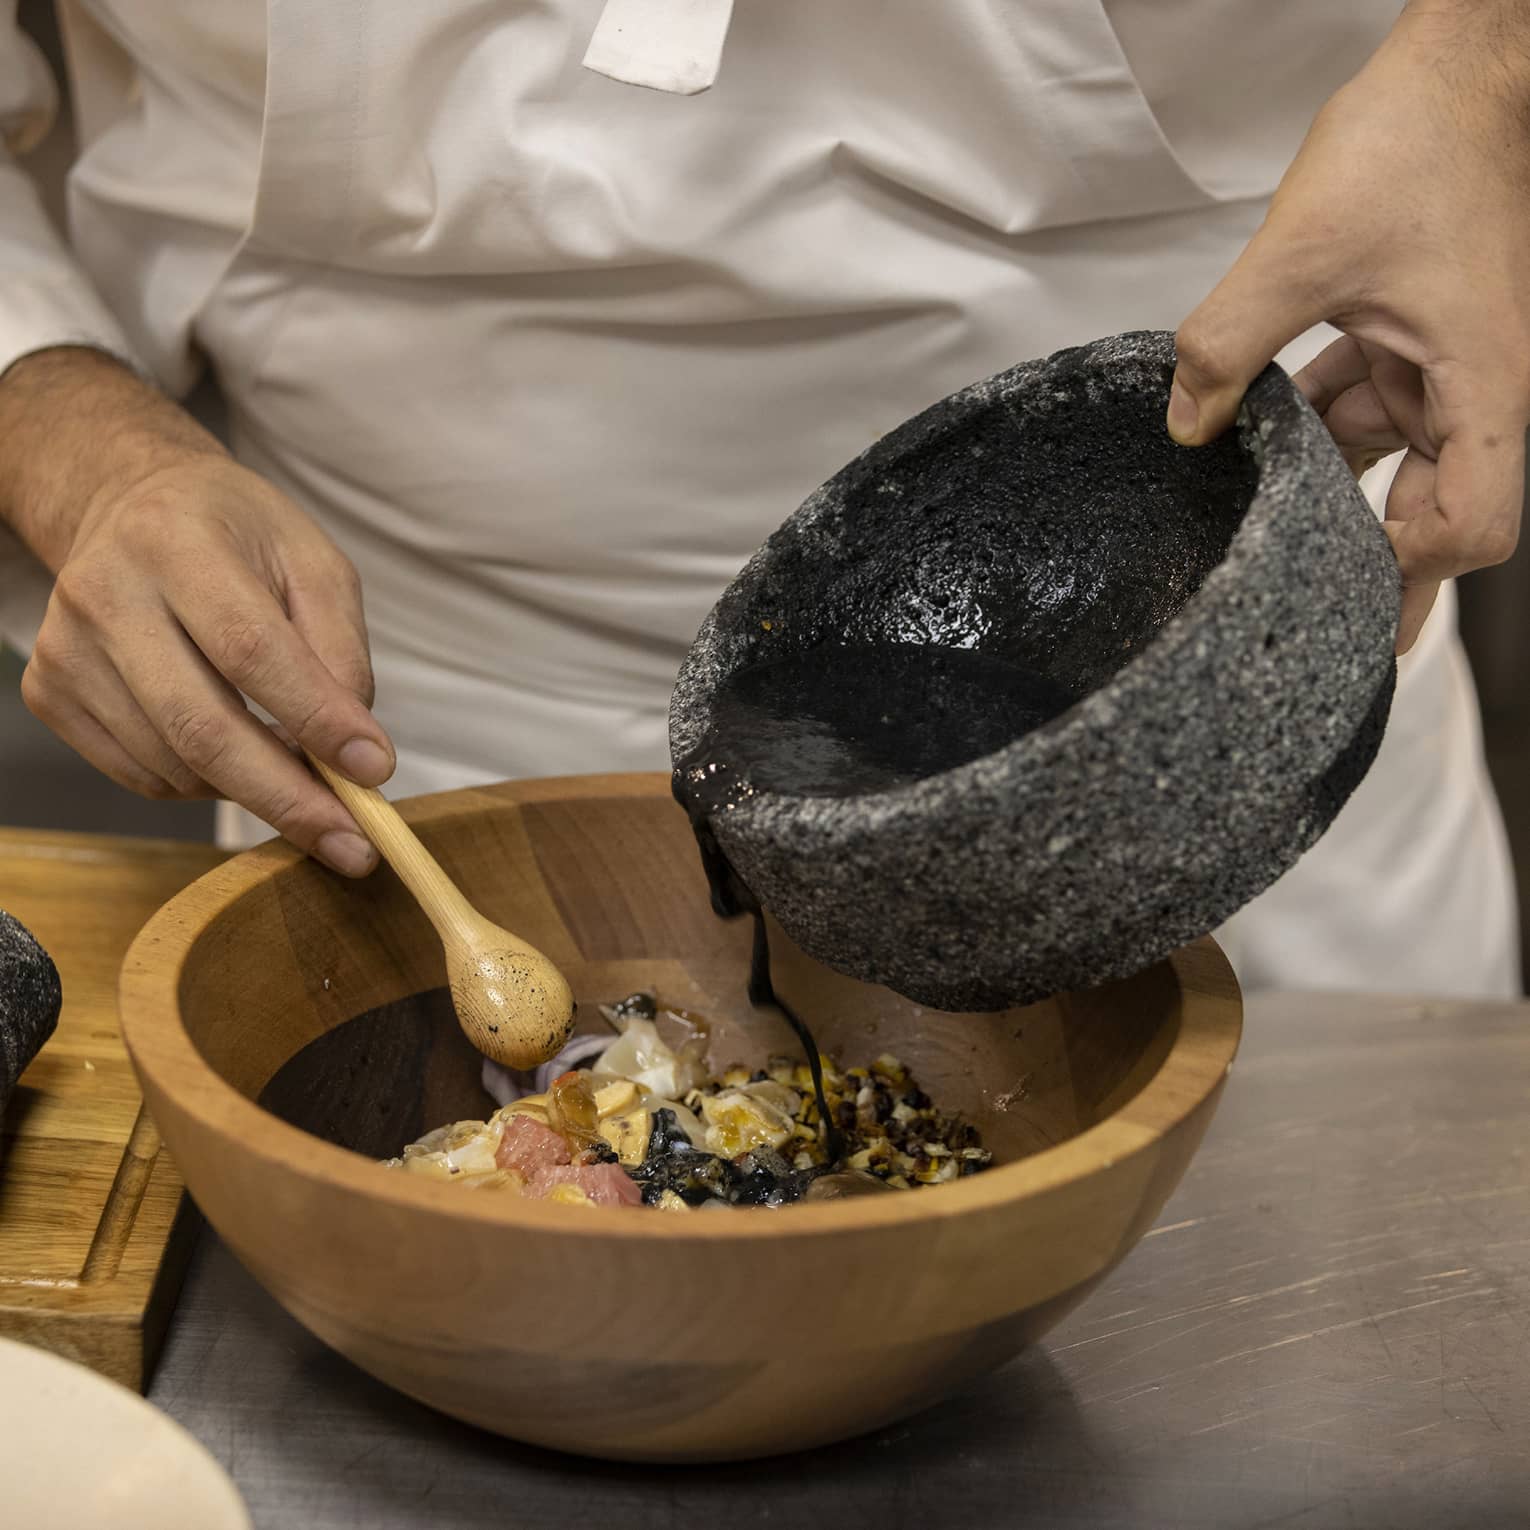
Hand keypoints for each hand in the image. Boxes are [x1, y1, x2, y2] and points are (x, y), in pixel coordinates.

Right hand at [0, 348, 392, 874]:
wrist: (130, 507)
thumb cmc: (239, 538)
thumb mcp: (313, 562)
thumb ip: (341, 650)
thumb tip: (355, 752)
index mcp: (176, 543)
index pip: (250, 650)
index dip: (316, 720)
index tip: (375, 772)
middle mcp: (105, 594)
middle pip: (201, 726)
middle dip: (288, 798)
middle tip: (353, 846)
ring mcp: (66, 650)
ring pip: (175, 765)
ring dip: (255, 789)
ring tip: (301, 770)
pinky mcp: (50, 693)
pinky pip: (144, 776)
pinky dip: (206, 784)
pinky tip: (234, 750)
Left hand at [1168, 0, 1527, 652]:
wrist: (1462, 63)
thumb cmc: (1420, 139)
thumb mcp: (1299, 250)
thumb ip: (1227, 345)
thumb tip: (1183, 423)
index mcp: (1484, 384)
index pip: (1474, 524)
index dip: (1410, 569)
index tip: (1336, 581)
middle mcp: (1479, 388)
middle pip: (1435, 512)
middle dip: (1370, 560)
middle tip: (1305, 620)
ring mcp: (1449, 366)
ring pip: (1394, 462)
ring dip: (1331, 491)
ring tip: (1263, 535)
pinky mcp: (1418, 340)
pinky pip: (1370, 408)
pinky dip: (1322, 429)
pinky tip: (1263, 439)